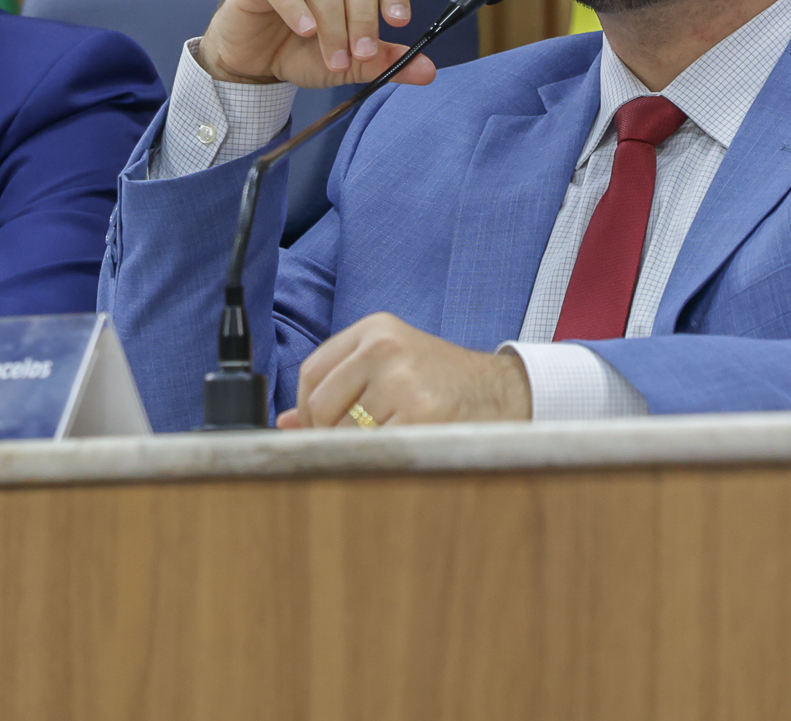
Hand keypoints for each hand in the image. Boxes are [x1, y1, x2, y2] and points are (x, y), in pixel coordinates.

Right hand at [195, 0, 437, 89]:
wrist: (256, 60)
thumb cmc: (304, 50)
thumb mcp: (350, 60)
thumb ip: (385, 61)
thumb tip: (428, 71)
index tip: (399, 22)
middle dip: (363, 17)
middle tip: (363, 53)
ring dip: (333, 23)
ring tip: (335, 57)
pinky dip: (297, 8)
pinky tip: (306, 31)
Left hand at [277, 312, 531, 428]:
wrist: (506, 392)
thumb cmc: (444, 383)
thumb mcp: (392, 366)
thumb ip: (339, 388)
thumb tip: (284, 424)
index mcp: (375, 329)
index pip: (310, 373)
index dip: (307, 410)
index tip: (320, 429)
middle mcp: (384, 347)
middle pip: (319, 406)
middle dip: (329, 435)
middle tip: (359, 444)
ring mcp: (401, 380)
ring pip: (342, 434)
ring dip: (356, 451)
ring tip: (388, 443)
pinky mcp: (418, 414)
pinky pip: (372, 451)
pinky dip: (379, 461)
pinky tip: (403, 451)